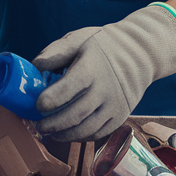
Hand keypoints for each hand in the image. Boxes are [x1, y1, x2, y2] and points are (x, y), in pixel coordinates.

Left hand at [32, 5, 175, 140]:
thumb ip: (57, 52)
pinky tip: (67, 133)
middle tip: (38, 125)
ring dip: (65, 134)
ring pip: (87, 129)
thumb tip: (35, 66)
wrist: (141, 52)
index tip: (37, 105)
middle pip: (76, 114)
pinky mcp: (120, 116)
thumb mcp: (80, 39)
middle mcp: (106, 89)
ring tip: (49, 132)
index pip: (70, 87)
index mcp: (93, 68)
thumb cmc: (104, 45)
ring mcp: (115, 105)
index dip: (52, 98)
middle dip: (53, 123)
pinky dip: (80, 137)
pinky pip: (98, 133)